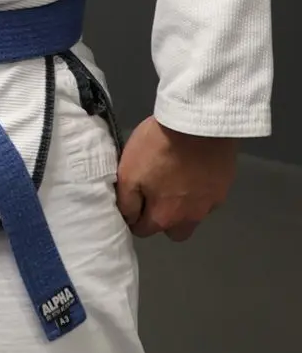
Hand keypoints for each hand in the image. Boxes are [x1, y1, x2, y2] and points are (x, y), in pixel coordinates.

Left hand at [115, 117, 236, 241]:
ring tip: (177, 179)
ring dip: (183, 205)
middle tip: (156, 194)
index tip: (133, 199)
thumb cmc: (158, 147)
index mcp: (165, 217)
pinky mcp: (224, 186)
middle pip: (173, 231)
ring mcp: (211, 202)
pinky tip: (195, 170)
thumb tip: (129, 218)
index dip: (134, 216)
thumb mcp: (128, 173)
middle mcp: (191, 217)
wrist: (198, 122)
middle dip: (163, 219)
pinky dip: (200, 189)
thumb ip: (127, 202)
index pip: (143, 231)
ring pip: (193, 215)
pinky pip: (208, 197)